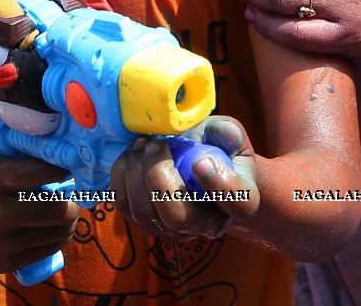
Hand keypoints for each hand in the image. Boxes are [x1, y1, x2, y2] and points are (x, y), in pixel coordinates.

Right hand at [0, 143, 77, 274]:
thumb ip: (6, 147)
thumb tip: (44, 134)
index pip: (47, 171)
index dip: (66, 167)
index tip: (72, 162)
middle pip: (59, 209)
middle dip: (74, 200)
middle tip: (74, 191)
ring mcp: (2, 242)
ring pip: (57, 234)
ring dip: (69, 220)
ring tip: (66, 208)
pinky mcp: (4, 262)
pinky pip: (45, 252)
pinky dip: (55, 238)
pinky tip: (53, 227)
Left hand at [109, 117, 259, 241]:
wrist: (198, 162)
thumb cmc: (218, 149)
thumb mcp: (230, 135)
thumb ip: (228, 132)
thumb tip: (220, 137)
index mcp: (239, 200)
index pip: (238, 205)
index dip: (221, 186)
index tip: (200, 161)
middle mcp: (205, 224)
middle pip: (178, 218)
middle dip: (159, 178)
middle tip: (157, 145)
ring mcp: (172, 228)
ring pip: (145, 214)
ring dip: (136, 174)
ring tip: (142, 144)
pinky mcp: (145, 220)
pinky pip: (124, 206)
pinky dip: (121, 176)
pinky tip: (132, 154)